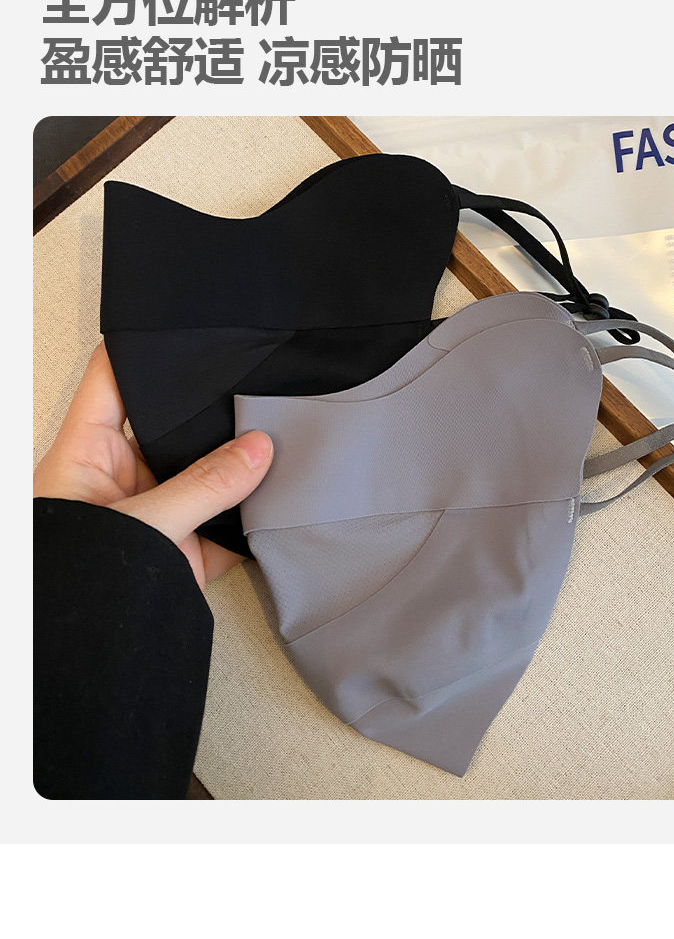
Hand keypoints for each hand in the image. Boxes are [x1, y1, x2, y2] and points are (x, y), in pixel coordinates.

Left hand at [33, 343, 272, 588]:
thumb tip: (259, 449)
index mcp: (89, 451)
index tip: (190, 321)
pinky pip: (225, 523)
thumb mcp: (140, 525)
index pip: (115, 378)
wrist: (80, 665)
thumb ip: (202, 486)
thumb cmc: (74, 582)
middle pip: (172, 424)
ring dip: (237, 466)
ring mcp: (157, 512)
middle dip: (212, 412)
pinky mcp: (183, 552)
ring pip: (204, 473)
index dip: (145, 347)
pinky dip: (253, 517)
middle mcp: (123, 475)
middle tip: (261, 384)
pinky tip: (286, 498)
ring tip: (286, 435)